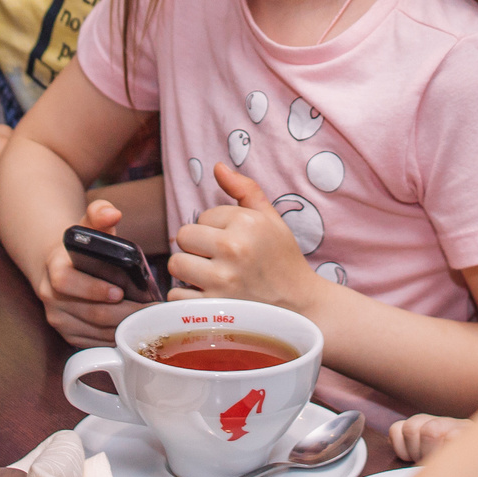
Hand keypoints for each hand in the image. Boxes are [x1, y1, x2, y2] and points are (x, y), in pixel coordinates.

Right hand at [34, 197, 145, 345]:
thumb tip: (112, 213)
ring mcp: (58, 318)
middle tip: (150, 309)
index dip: (93, 289)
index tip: (119, 291)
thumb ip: (99, 214)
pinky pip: (95, 342)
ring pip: (95, 331)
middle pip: (89, 313)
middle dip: (123, 313)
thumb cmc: (80, 246)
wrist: (57, 265)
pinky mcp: (67, 334)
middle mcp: (51, 296)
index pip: (66, 283)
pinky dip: (116, 338)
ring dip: (123, 328)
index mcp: (54, 269)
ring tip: (149, 319)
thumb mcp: (87, 224)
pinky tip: (135, 330)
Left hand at [167, 163, 322, 308]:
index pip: (202, 216)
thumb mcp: (271, 219)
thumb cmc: (283, 260)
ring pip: (176, 264)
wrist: (301, 306)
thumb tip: (217, 167)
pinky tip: (208, 296)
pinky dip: (187, 298)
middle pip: (182, 236)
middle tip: (218, 259)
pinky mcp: (214, 309)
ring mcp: (222, 281)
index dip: (214, 229)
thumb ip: (244, 189)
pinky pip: (177, 296)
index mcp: (247, 223)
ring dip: (189, 271)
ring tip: (211, 276)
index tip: (234, 242)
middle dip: (196, 247)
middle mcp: (233, 249)